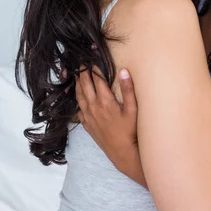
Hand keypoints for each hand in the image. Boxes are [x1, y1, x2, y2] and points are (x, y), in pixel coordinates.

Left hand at [76, 66, 145, 185]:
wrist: (122, 152)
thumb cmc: (130, 131)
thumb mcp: (133, 109)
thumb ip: (128, 89)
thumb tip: (123, 71)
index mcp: (105, 101)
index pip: (97, 79)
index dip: (94, 67)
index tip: (92, 58)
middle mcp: (94, 107)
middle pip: (85, 85)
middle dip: (83, 73)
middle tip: (81, 63)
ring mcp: (88, 117)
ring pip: (79, 96)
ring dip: (77, 85)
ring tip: (77, 76)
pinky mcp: (87, 125)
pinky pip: (78, 109)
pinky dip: (77, 100)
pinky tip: (79, 98)